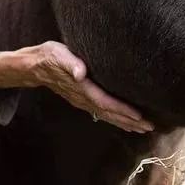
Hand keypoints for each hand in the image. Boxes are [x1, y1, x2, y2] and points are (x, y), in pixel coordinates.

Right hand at [0, 41, 153, 133]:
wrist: (34, 65)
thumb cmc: (49, 56)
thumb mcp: (59, 55)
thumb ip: (70, 63)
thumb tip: (80, 73)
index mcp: (82, 89)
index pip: (106, 102)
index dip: (123, 111)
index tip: (140, 117)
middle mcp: (83, 99)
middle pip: (110, 113)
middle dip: (130, 121)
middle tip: (150, 128)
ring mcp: (82, 101)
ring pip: (107, 116)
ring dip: (125, 123)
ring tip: (142, 129)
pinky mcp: (82, 99)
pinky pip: (102, 112)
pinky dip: (115, 118)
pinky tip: (123, 122)